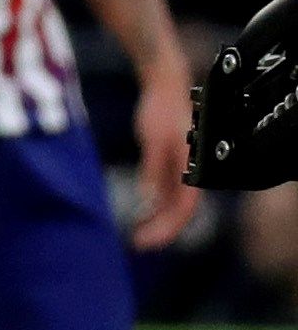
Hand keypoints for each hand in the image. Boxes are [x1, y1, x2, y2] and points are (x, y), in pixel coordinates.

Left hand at [130, 61, 204, 250]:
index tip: (148, 240)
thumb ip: (154, 169)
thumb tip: (150, 198)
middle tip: (139, 244)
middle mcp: (191, 169)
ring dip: (159, 220)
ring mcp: (182, 167)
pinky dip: (156, 206)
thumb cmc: (160, 109)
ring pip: (175, 203)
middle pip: (181, 209)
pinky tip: (141, 215)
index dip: (169, 227)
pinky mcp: (172, 163)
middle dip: (162, 229)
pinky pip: (167, 192)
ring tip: (138, 235)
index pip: (185, 206)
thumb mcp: (154, 140)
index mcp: (192, 165)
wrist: (163, 84)